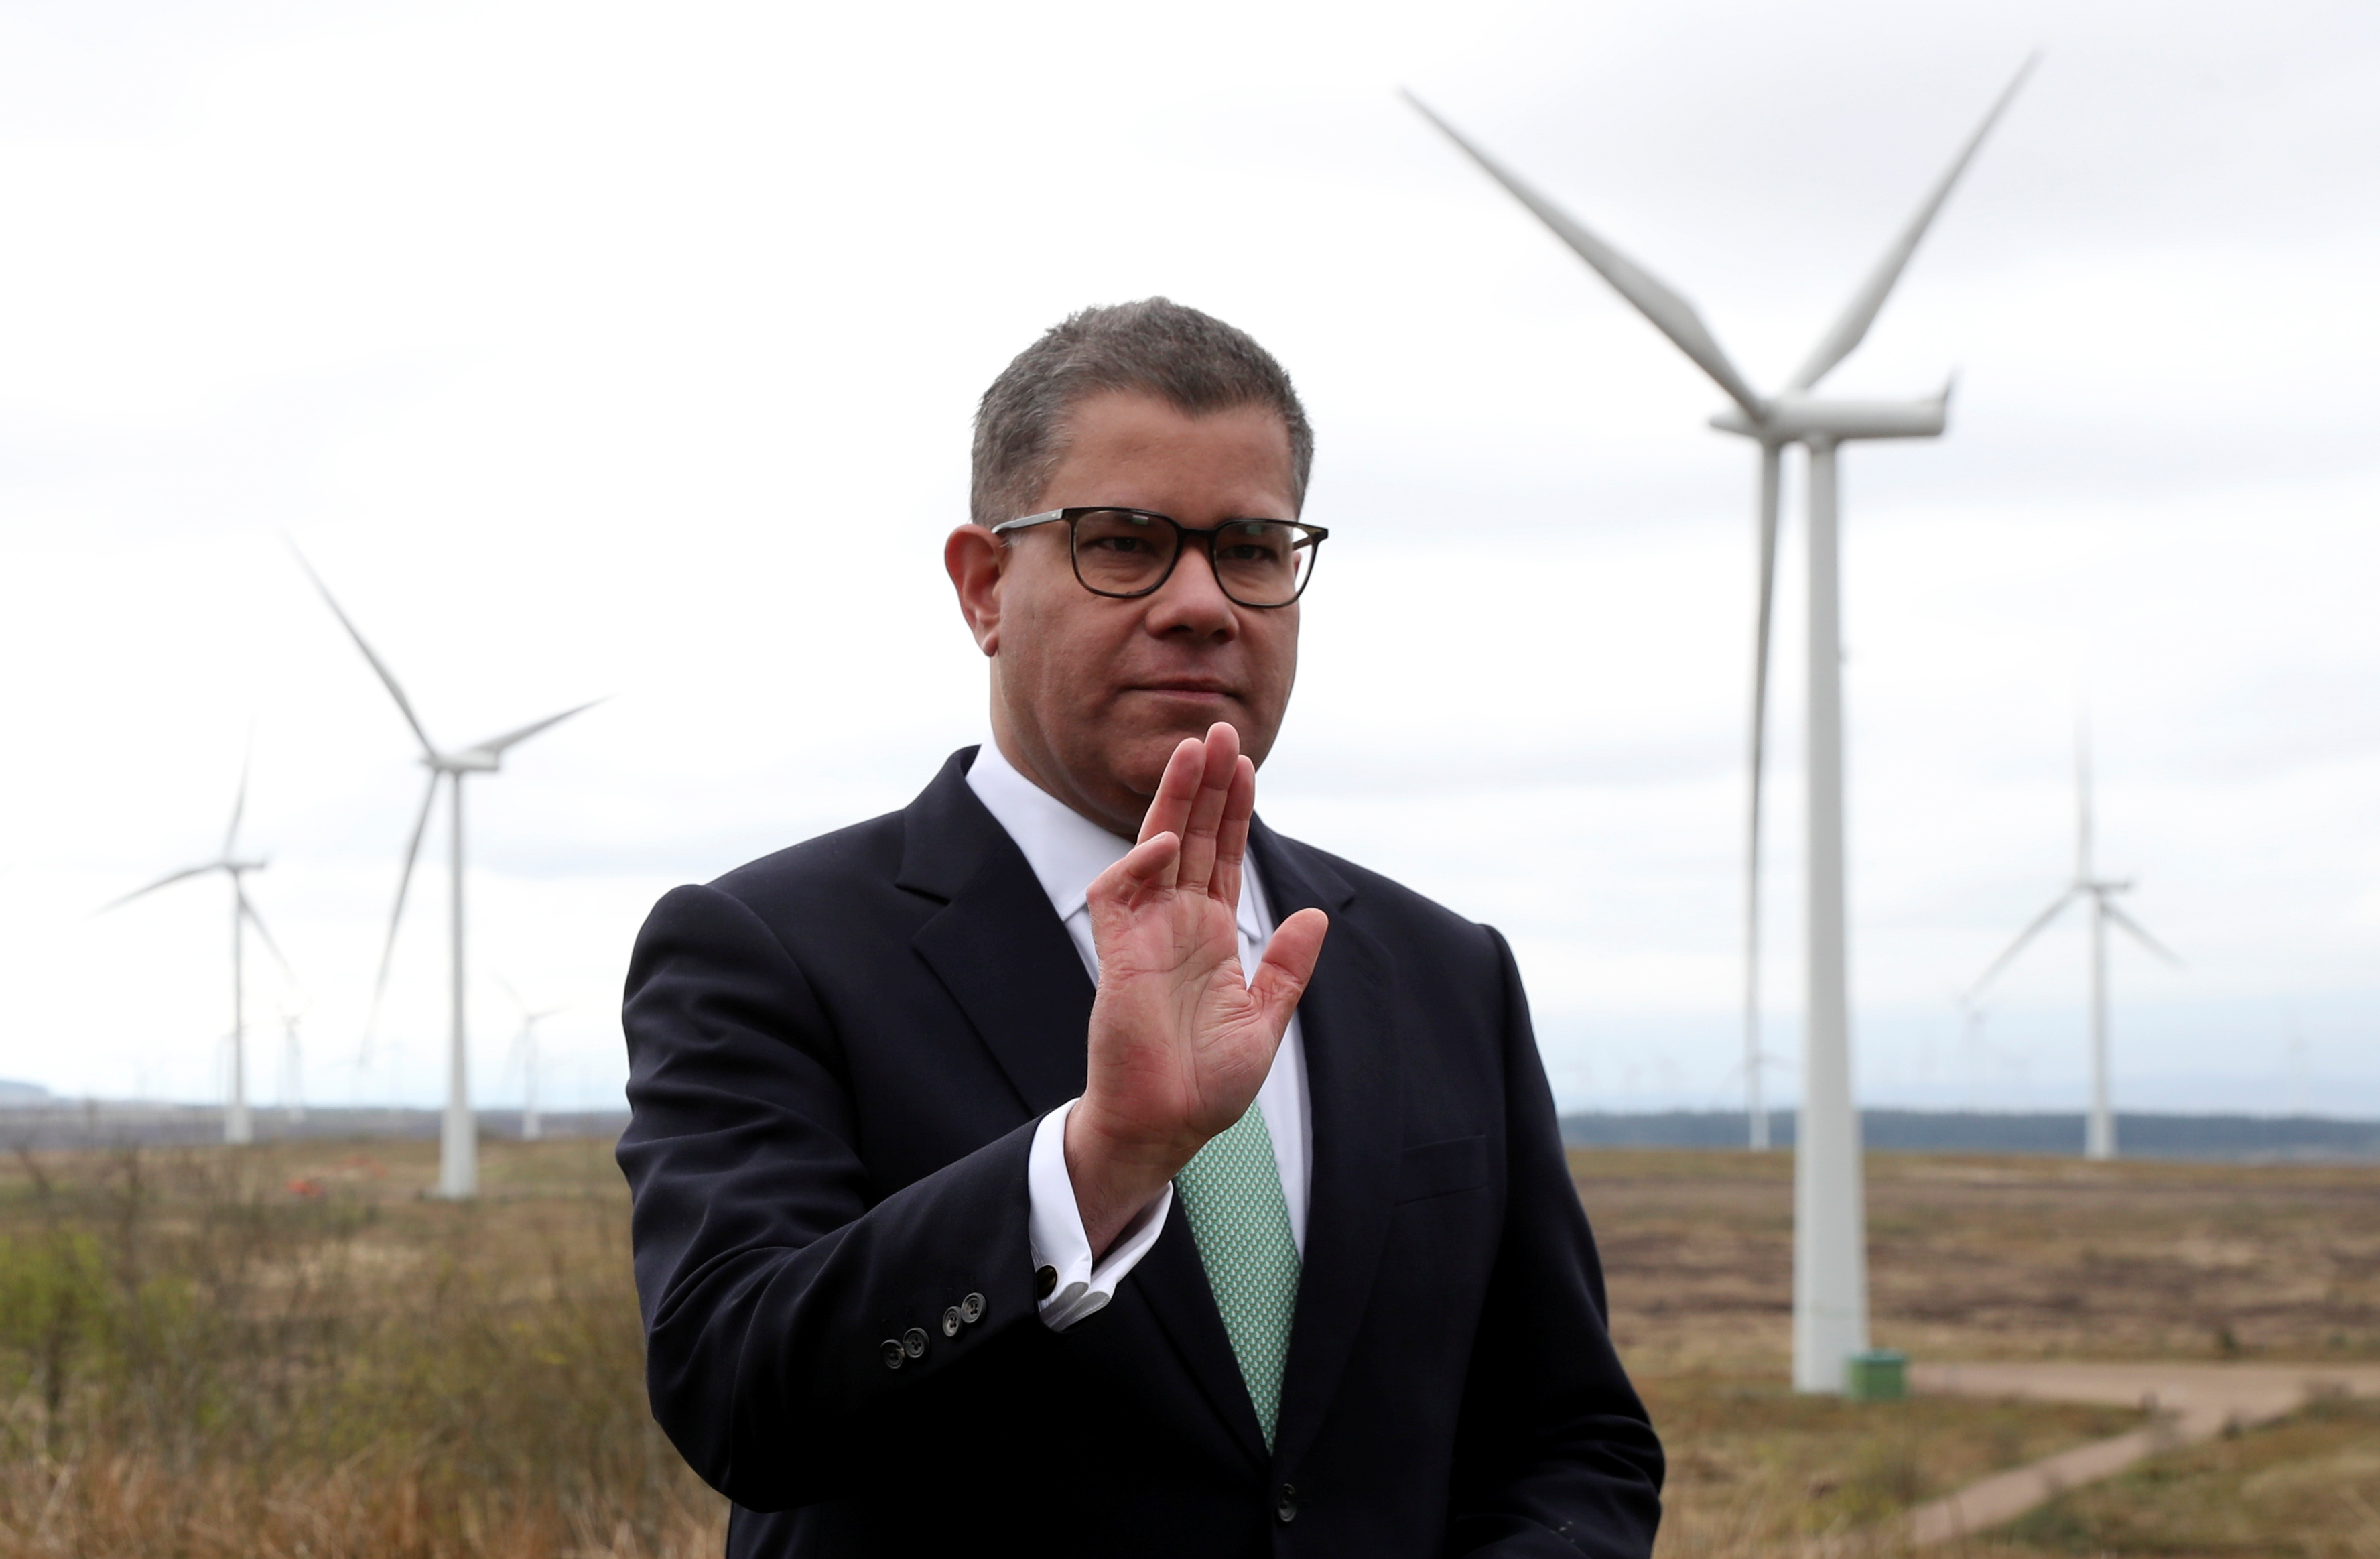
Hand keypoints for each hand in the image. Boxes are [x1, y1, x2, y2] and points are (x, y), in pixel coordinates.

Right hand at [1063, 723, 1329, 1255]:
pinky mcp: (1117, 956)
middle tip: (1219, 729)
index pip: (1223, 857)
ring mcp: (1145, 936)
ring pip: (1155, 849)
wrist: (1166, 1128)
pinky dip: (1138, 864)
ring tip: (1191, 750)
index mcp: (1211, 936)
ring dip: (1171, 801)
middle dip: (1205, 785)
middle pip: (1191, 837)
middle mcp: (1177, 925)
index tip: (1246, 764)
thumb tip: (1314, 914)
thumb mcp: (1266, 1020)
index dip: (1234, 811)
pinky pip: (1119, 895)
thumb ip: (1288, 967)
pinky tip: (1165, 839)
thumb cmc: (1207, 1086)